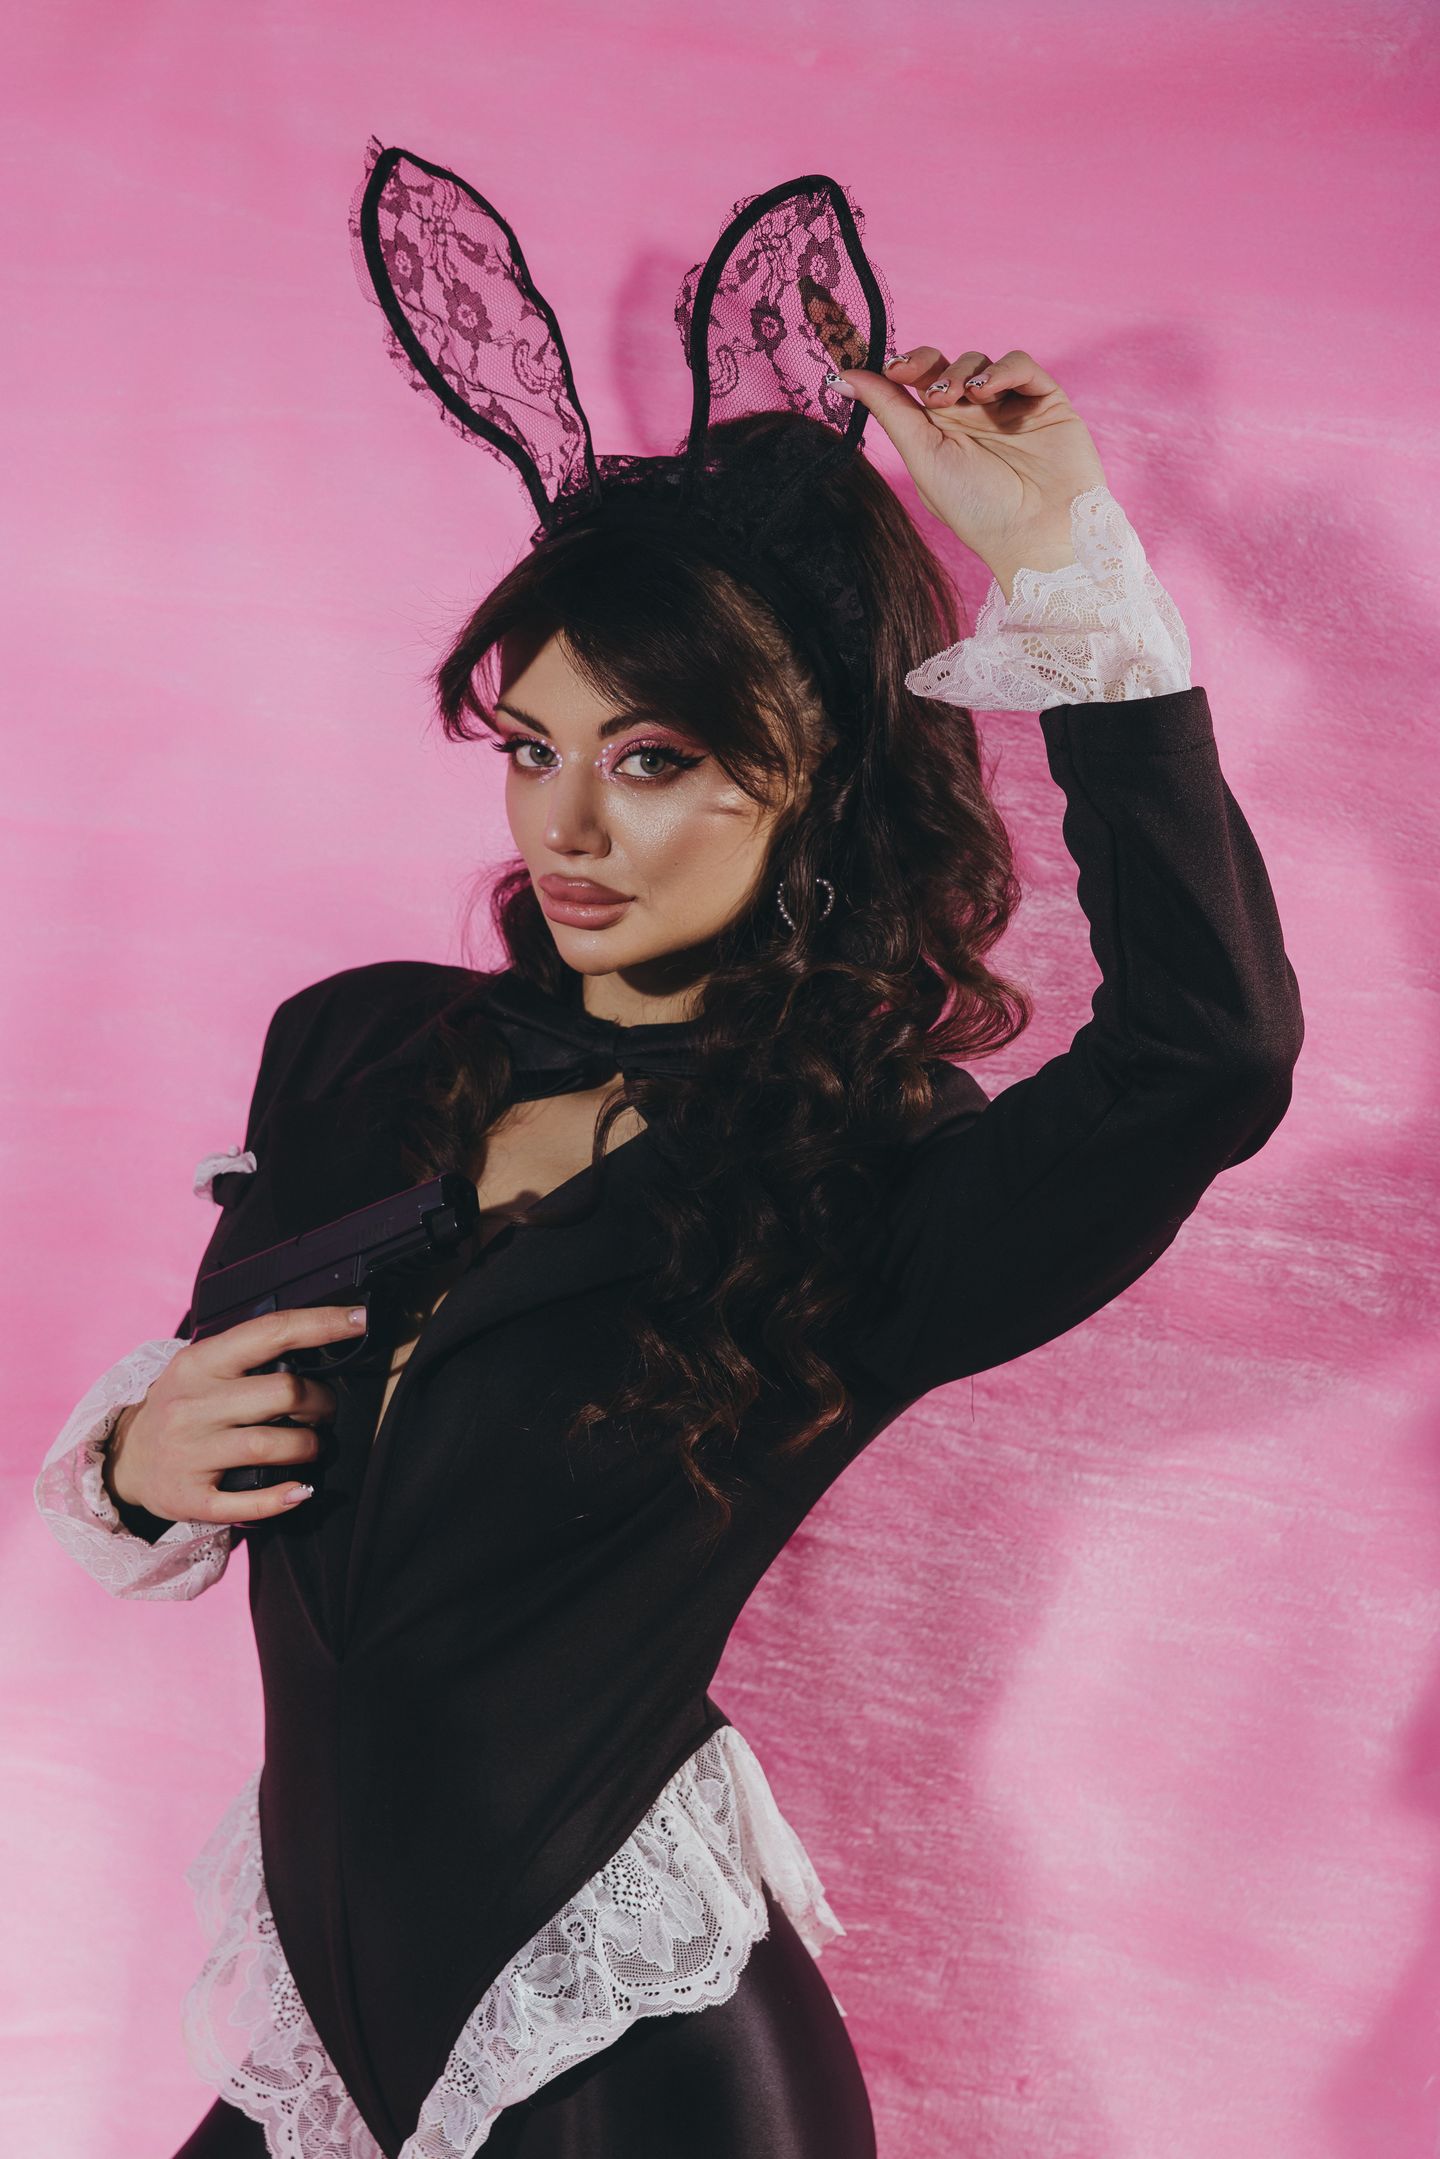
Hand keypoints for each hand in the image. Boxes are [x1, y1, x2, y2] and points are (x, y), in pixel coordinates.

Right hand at [103, 1305, 366, 1525]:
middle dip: (320, 1403)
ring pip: (274, 1445)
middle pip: (284, 1392)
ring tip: (311, 1445)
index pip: (270, 1332)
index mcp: (199, 1363)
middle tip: (323, 1412)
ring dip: (309, 1446)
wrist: (124, 1461)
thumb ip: (249, 1356)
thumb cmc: (182, 1407)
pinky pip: (250, 1502)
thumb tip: (319, 1340)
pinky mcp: (190, 1498)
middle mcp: (192, 1405)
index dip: (322, 1324)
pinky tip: (299, 1489)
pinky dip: (286, 1497)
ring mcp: (189, 1453)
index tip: (360, 1319)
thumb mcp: (201, 1369)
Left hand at [837, 347, 1107, 598]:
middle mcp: (972, 416)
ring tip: (960, 399)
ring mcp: (1008, 406)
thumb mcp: (922, 457)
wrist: (1035, 533)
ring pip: (979, 361)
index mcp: (939, 432)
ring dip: (962, 371)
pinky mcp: (1044, 400)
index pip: (915, 383)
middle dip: (928, 365)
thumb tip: (839, 376)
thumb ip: (889, 411)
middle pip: (943, 364)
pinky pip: (1021, 365)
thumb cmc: (976, 508)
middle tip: (924, 385)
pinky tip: (988, 391)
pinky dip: (1002, 368)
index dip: (901, 365)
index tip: (890, 368)